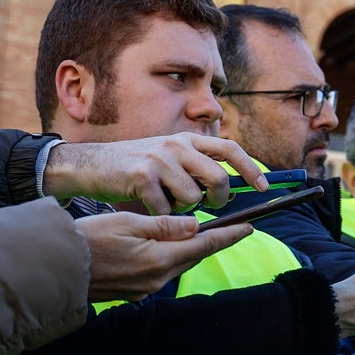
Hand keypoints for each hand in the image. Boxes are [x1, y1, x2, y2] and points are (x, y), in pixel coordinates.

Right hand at [44, 134, 267, 213]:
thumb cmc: (137, 167)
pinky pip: (166, 208)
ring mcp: (159, 159)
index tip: (263, 187)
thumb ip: (198, 166)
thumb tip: (230, 190)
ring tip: (168, 201)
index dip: (250, 169)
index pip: (231, 149)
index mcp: (188, 139)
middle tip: (211, 207)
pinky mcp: (141, 176)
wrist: (91, 165)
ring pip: (193, 197)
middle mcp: (177, 145)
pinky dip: (161, 215)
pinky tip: (150, 206)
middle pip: (219, 178)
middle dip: (219, 199)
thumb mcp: (170, 155)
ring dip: (184, 208)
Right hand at [77, 212, 253, 300]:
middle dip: (213, 242)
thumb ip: (165, 225)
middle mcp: (157, 278)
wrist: (55, 270)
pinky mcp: (135, 293)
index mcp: (160, 259)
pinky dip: (170, 258)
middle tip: (231, 227)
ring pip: (179, 264)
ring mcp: (146, 288)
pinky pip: (162, 273)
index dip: (229, 235)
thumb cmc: (88, 240)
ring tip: (201, 235)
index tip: (250, 227)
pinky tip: (167, 248)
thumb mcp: (128, 223)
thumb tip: (196, 226)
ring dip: (190, 250)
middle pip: (194, 256)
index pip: (205, 245)